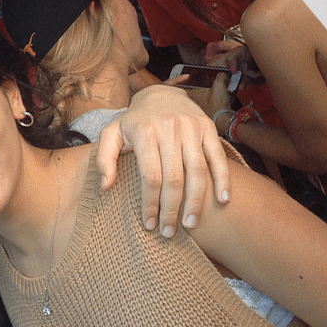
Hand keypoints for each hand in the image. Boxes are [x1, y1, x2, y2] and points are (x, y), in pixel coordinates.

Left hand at [99, 82, 236, 236]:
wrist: (159, 94)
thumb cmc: (134, 122)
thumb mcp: (111, 134)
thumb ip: (104, 159)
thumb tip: (106, 187)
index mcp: (145, 132)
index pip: (150, 177)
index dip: (151, 204)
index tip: (150, 224)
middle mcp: (169, 128)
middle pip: (174, 178)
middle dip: (172, 209)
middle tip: (169, 232)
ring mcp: (191, 128)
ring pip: (197, 171)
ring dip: (196, 202)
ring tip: (191, 224)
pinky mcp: (208, 127)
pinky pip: (218, 157)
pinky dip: (223, 180)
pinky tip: (223, 201)